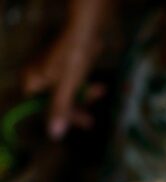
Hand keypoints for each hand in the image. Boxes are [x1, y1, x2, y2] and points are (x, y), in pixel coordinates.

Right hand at [22, 0, 107, 139]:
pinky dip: (85, 87)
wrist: (88, 27)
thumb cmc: (75, 53)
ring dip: (84, 97)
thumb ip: (60, 108)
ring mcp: (51, 72)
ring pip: (67, 95)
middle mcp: (38, 78)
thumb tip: (54, 135)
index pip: (41, 110)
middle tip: (91, 120)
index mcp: (32, 82)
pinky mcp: (65, 67)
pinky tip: (99, 87)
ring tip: (99, 91)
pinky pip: (73, 85)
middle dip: (76, 108)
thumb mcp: (68, 85)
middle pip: (55, 103)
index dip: (62, 117)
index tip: (82, 122)